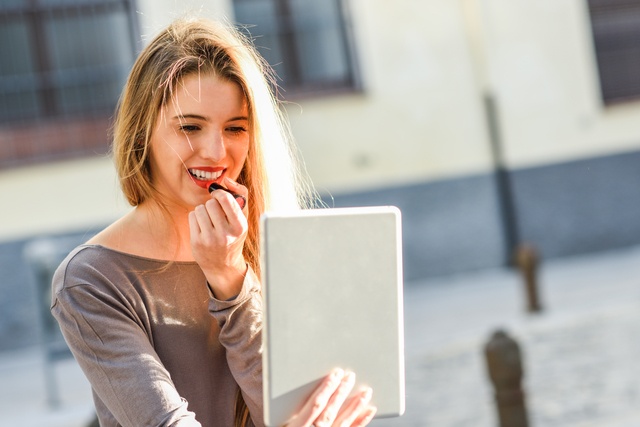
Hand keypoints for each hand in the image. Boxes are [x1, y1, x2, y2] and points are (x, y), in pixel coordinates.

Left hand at [189, 177, 248, 299]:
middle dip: (212, 204)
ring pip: (200, 208)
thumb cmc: (234, 236)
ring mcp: (210, 239)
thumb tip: (227, 179)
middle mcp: (225, 234)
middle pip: (211, 203)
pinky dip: (196, 218)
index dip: (219, 193)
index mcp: (239, 226)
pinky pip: (192, 216)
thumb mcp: (243, 218)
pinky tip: (202, 226)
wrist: (224, 265)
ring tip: (209, 220)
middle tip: (215, 213)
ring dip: (203, 210)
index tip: (218, 196)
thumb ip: (240, 195)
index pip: (225, 199)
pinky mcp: (197, 242)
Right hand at [286, 369, 376, 426]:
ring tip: (365, 392)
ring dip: (356, 405)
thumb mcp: (284, 424)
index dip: (326, 388)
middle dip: (342, 392)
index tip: (335, 375)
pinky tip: (369, 410)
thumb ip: (295, 411)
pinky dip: (361, 421)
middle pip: (331, 410)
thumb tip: (310, 392)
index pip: (316, 405)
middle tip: (350, 377)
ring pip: (344, 421)